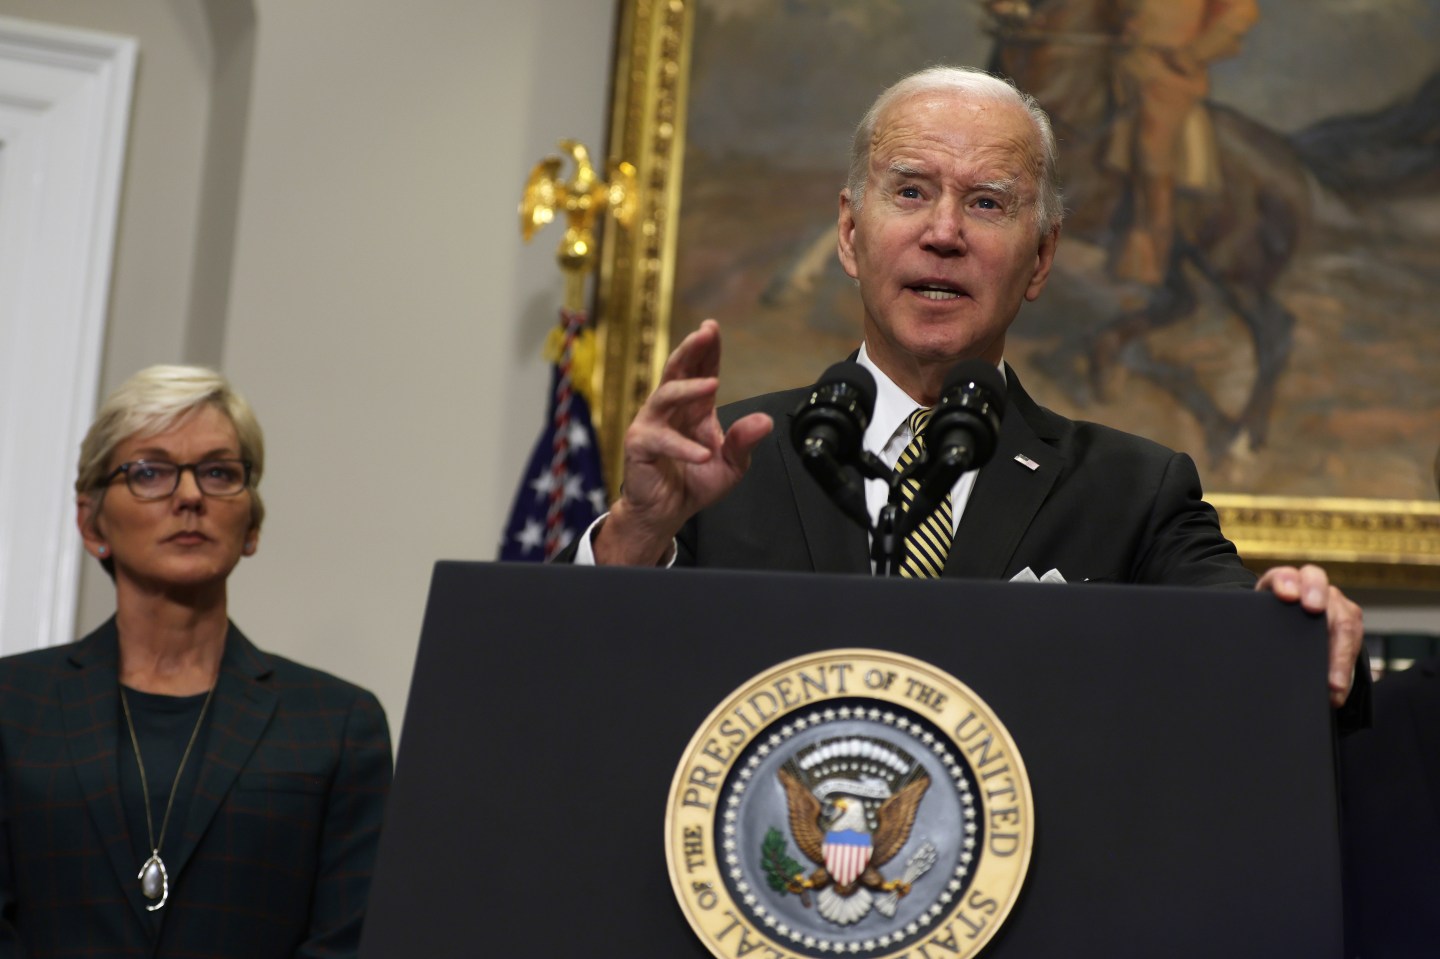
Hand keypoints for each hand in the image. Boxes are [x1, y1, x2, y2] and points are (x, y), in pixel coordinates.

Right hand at [594, 319, 772, 564]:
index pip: (700, 370)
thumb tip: (765, 421)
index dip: (707, 349)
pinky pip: (660, 440)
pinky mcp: (639, 445)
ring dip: (688, 387)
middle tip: (705, 333)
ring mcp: (652, 424)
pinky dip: (682, 447)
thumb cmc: (695, 482)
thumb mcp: (731, 464)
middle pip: (677, 370)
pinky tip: (702, 454)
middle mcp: (670, 409)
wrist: (667, 512)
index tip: (713, 328)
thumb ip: (745, 441)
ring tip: (712, 384)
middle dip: (691, 349)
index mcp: (694, 408)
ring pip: (666, 395)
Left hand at [1255, 565, 1364, 708]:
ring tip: (1333, 684)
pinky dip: (1346, 669)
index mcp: (1284, 582)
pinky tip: (1337, 690)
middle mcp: (1313, 587)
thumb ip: (1255, 623)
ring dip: (1341, 655)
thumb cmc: (1266, 622)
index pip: (1285, 575)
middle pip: (1324, 593)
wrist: (1282, 624)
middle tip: (1315, 621)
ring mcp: (1335, 603)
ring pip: (1346, 620)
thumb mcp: (1257, 618)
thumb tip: (1244, 651)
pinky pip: (1355, 642)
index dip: (1287, 582)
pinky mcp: (1350, 621)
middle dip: (1324, 616)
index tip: (1287, 597)